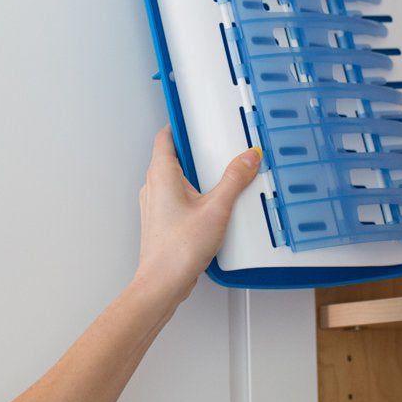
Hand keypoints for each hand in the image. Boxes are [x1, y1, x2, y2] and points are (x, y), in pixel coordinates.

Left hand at [133, 127, 260, 303]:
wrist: (162, 283)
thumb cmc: (177, 249)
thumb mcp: (217, 208)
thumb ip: (234, 179)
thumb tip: (248, 158)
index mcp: (161, 174)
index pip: (165, 136)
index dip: (181, 124)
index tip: (196, 118)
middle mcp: (153, 187)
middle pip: (172, 156)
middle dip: (196, 150)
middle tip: (218, 146)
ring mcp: (155, 205)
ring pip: (175, 178)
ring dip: (196, 174)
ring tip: (220, 176)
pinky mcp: (162, 221)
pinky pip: (178, 197)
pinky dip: (194, 194)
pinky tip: (213, 205)